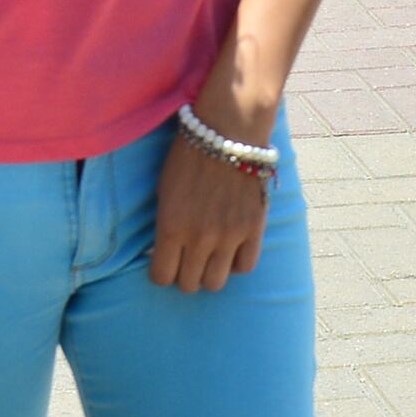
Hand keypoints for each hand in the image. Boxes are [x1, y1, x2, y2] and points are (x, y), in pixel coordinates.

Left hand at [146, 124, 275, 292]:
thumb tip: (162, 255)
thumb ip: (164, 226)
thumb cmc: (188, 157)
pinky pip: (246, 267)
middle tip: (186, 258)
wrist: (228, 131)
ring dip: (210, 273)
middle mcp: (199, 237)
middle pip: (189, 285)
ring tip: (209, 256)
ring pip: (216, 283)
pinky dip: (236, 263)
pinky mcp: (254, 229)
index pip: (161, 277)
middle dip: (184, 274)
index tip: (164, 262)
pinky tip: (231, 248)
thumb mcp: (164, 192)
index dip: (161, 272)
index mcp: (171, 227)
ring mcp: (229, 236)